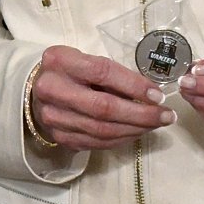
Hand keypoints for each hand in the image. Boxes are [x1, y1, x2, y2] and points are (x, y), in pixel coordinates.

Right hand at [28, 45, 176, 151]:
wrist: (36, 92)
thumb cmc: (70, 71)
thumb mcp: (85, 60)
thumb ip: (112, 74)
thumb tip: (151, 93)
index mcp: (60, 61)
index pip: (102, 73)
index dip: (134, 85)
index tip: (159, 95)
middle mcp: (52, 89)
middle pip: (103, 108)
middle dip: (141, 114)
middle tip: (167, 116)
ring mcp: (54, 117)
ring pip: (102, 130)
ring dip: (136, 129)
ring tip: (157, 124)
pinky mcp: (60, 137)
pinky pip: (98, 143)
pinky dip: (123, 139)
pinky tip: (137, 132)